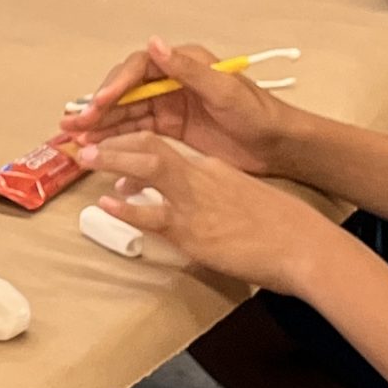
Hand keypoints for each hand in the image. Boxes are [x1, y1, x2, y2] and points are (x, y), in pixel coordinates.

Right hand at [61, 37, 298, 177]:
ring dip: (99, 124)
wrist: (278, 146)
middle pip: (124, 91)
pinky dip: (114, 138)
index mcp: (183, 64)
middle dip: (98, 106)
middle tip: (77, 122)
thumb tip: (155, 44)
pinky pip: (135, 132)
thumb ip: (188, 69)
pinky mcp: (169, 130)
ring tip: (74, 136)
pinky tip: (95, 146)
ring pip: (124, 113)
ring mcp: (167, 106)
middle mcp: (170, 81)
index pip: (139, 68)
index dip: (116, 84)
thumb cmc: (258, 114)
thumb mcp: (224, 90)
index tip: (100, 101)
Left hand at [86, 132, 347, 294]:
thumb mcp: (239, 199)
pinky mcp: (195, 230)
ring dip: (113, 159)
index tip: (108, 150)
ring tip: (84, 156)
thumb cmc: (280, 229)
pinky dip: (128, 207)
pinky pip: (153, 214)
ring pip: (147, 166)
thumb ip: (207, 196)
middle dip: (113, 142)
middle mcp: (199, 177)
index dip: (128, 146)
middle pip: (148, 146)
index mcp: (210, 169)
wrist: (305, 245)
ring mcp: (195, 202)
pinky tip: (107, 203)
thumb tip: (177, 204)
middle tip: (83, 144)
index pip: (161, 147)